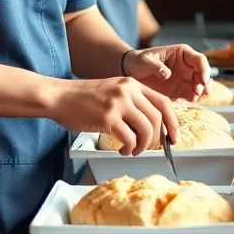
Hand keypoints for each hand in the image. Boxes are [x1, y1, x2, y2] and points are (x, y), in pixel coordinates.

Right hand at [47, 77, 179, 154]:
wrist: (60, 96)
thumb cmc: (84, 98)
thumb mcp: (113, 90)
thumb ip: (131, 102)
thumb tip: (151, 126)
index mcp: (132, 84)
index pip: (164, 102)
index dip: (172, 122)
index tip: (174, 138)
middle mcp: (128, 90)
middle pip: (157, 117)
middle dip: (158, 138)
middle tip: (149, 148)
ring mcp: (118, 103)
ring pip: (146, 129)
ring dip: (143, 145)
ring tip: (133, 150)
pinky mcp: (107, 117)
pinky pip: (129, 138)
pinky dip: (130, 148)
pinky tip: (122, 150)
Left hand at [122, 44, 210, 101]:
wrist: (131, 72)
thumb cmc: (139, 60)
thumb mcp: (145, 61)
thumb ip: (156, 66)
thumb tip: (168, 74)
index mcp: (182, 53)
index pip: (199, 59)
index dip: (204, 69)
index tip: (203, 80)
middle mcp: (186, 65)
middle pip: (203, 73)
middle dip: (204, 82)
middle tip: (199, 91)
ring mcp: (183, 78)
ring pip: (199, 84)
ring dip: (201, 91)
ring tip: (195, 97)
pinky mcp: (179, 90)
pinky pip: (191, 94)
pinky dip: (193, 97)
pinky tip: (190, 101)